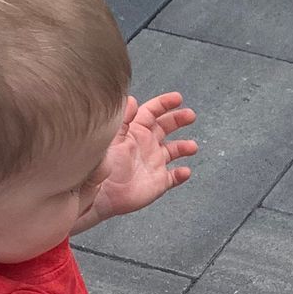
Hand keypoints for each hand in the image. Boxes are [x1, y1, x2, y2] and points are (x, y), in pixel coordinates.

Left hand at [78, 92, 197, 225]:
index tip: (178, 98)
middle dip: (179, 119)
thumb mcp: (112, 139)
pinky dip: (181, 174)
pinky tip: (185, 172)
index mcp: (135, 131)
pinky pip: (174, 177)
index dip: (165, 104)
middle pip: (166, 127)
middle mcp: (146, 144)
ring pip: (174, 151)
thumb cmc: (102, 166)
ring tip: (192, 147)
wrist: (100, 195)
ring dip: (184, 147)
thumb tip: (131, 100)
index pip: (152, 112)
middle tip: (191, 115)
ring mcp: (153, 163)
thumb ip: (123, 120)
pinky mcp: (158, 182)